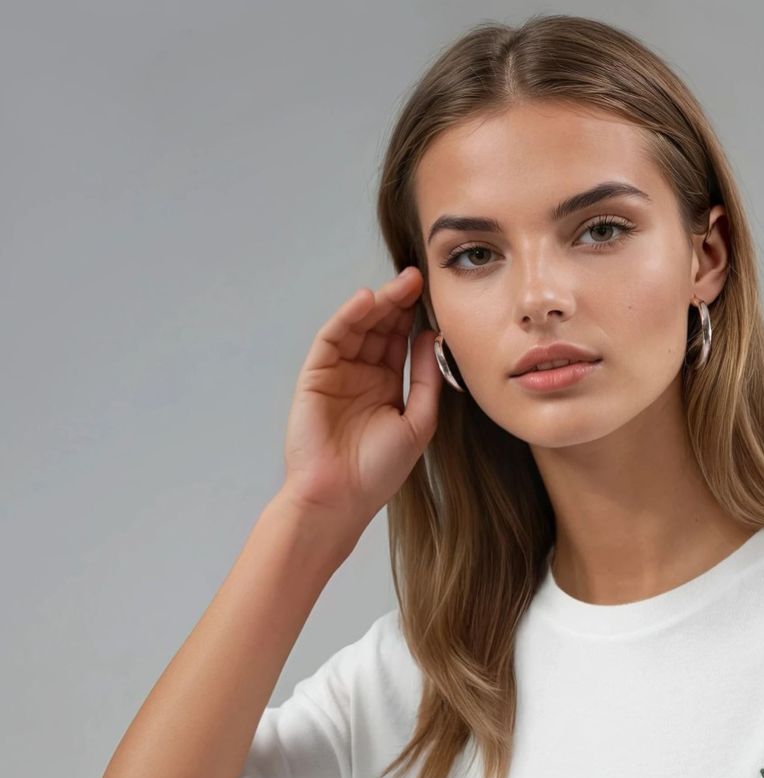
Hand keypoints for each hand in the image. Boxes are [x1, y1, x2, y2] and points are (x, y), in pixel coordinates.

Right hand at [279, 268, 442, 533]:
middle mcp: (361, 376)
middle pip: (379, 329)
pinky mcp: (315, 375)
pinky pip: (332, 339)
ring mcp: (337, 374)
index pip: (400, 342)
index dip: (414, 318)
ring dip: (377, 305)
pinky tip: (366, 302)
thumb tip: (431, 338)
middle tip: (417, 280)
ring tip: (399, 286)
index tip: (433, 296)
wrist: (339, 497)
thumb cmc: (378, 471)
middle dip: (398, 303)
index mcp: (386, 387)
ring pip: (357, 328)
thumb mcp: (418, 423)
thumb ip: (426, 380)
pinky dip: (347, 317)